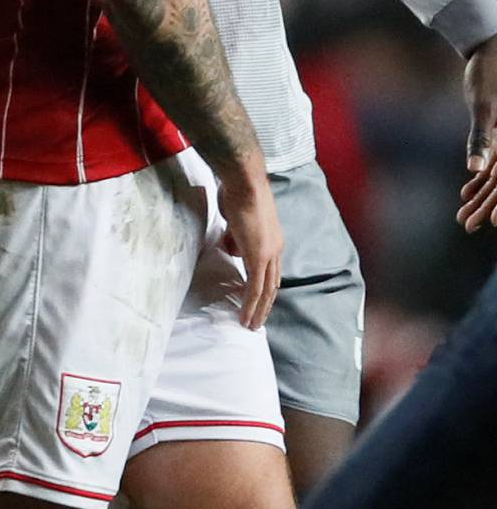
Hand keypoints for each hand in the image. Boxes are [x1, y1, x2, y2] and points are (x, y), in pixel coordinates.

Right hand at [218, 166, 282, 329]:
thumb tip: (233, 245)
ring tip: (250, 325)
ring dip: (258, 310)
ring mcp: (269, 253)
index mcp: (273, 240)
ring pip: (266, 290)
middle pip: (273, 284)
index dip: (265, 289)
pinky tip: (245, 316)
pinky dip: (250, 304)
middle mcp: (276, 249)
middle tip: (256, 322)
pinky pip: (255, 286)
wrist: (244, 183)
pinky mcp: (258, 256)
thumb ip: (237, 236)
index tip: (257, 302)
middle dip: (265, 305)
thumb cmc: (238, 193)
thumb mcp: (237, 219)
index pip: (271, 271)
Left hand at [458, 38, 496, 231]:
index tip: (493, 223)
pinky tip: (465, 195)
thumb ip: (481, 138)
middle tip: (468, 226)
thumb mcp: (484, 105)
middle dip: (488, 205)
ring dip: (482, 197)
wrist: (491, 46)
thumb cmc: (489, 72)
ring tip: (462, 218)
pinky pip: (494, 161)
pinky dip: (481, 178)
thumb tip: (474, 168)